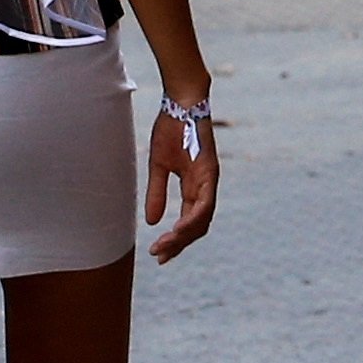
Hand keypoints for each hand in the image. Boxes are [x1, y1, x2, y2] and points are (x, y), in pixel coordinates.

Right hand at [142, 95, 219, 263]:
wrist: (181, 105)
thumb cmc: (171, 132)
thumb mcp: (158, 167)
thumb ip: (157, 193)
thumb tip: (153, 222)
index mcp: (194, 187)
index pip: (189, 221)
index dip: (176, 239)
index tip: (158, 253)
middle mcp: (205, 187)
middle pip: (198, 225)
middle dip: (179, 244)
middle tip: (160, 257)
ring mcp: (209, 180)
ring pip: (202, 218)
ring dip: (184, 235)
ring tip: (166, 247)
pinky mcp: (209, 172)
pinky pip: (205, 202)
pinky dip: (193, 218)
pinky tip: (179, 229)